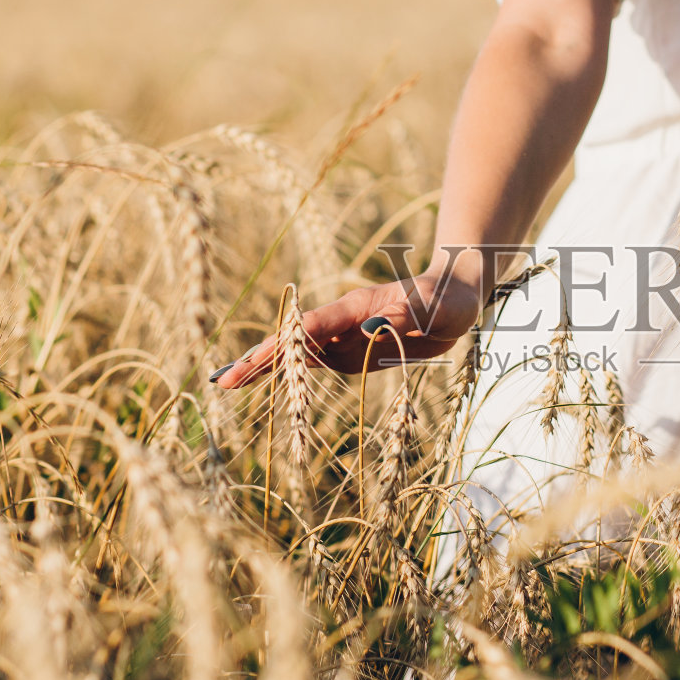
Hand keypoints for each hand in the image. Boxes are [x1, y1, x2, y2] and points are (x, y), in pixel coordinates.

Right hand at [212, 271, 483, 386]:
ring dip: (267, 367)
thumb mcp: (434, 307)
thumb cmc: (449, 298)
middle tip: (222, 381)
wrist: (458, 296)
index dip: (281, 346)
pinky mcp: (356, 352)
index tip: (251, 361)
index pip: (311, 328)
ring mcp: (348, 338)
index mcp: (357, 308)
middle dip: (260, 360)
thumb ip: (404, 314)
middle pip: (295, 342)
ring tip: (230, 382)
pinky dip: (293, 374)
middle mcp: (345, 323)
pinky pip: (320, 364)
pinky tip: (269, 382)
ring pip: (300, 354)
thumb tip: (370, 327)